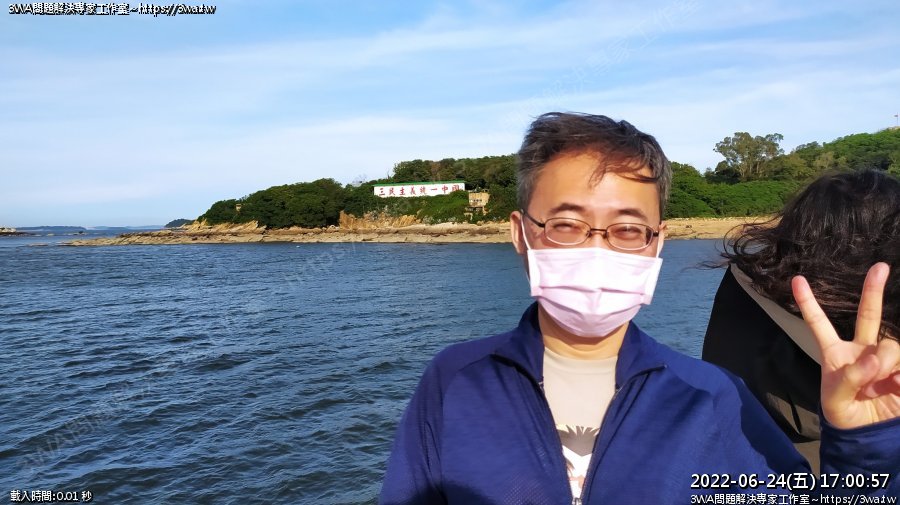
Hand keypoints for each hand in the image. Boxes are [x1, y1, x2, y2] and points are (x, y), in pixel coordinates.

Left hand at [792, 262, 899, 428]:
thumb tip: (872, 359)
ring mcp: (883, 358)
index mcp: (834, 354)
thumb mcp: (834, 402)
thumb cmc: (844, 417)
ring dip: (885, 363)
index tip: (796, 280)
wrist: (868, 437)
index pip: (819, 325)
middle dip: (873, 290)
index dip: (808, 303)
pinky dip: (899, 375)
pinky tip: (896, 387)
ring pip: (889, 345)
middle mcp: (861, 350)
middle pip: (868, 314)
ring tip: (880, 385)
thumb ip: (849, 379)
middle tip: (880, 267)